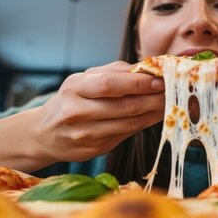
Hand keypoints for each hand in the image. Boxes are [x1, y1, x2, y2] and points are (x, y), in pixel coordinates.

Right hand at [31, 61, 164, 162]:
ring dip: (153, 113)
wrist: (44, 133)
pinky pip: (125, 135)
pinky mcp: (94, 150)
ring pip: (128, 124)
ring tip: (169, 103)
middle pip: (123, 106)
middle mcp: (77, 112)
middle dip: (153, 98)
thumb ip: (114, 72)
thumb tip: (147, 67)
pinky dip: (143, 125)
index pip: (110, 84)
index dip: (138, 83)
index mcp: (74, 88)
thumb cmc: (71, 100)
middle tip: (173, 92)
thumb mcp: (84, 79)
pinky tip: (154, 116)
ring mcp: (85, 134)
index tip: (160, 80)